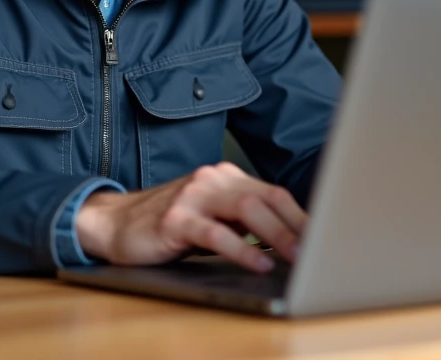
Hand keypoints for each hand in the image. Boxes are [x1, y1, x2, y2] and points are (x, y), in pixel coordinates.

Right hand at [75, 162, 305, 272]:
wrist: (115, 222)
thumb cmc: (170, 224)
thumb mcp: (212, 217)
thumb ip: (244, 221)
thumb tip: (291, 241)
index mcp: (226, 177)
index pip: (274, 193)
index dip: (302, 215)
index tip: (325, 236)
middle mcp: (212, 179)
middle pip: (267, 197)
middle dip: (297, 225)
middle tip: (319, 249)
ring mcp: (193, 195)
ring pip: (247, 209)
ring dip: (277, 235)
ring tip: (297, 256)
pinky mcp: (175, 218)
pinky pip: (216, 233)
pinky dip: (241, 249)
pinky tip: (257, 264)